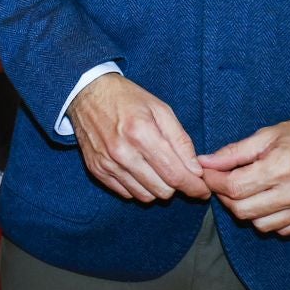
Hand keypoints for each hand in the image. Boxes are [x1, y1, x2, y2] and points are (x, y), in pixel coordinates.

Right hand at [66, 74, 208, 201]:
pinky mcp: (97, 170)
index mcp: (141, 132)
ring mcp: (107, 163)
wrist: (86, 93)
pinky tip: (139, 170)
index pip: (175, 174)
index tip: (203, 189)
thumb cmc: (128, 99)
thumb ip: (181, 141)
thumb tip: (195, 171)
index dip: (194, 187)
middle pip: (162, 190)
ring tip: (157, 170)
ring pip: (145, 196)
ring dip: (157, 188)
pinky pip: (126, 194)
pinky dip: (138, 187)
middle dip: (176, 185)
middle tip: (177, 172)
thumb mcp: (161, 109)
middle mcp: (122, 152)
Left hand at [199, 115, 289, 235]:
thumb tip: (204, 162)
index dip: (214, 183)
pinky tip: (269, 201)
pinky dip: (269, 219)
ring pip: (261, 225)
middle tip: (225, 184)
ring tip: (248, 192)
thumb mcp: (267, 135)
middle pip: (243, 210)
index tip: (209, 175)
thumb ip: (234, 152)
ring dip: (247, 211)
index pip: (234, 187)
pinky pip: (282, 230)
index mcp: (281, 166)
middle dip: (226, 198)